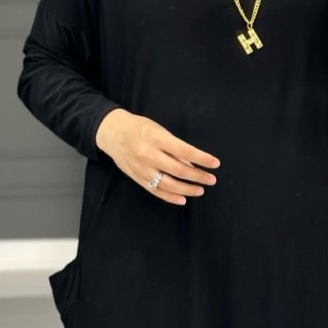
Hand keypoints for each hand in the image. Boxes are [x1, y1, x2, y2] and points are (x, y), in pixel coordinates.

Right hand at [95, 109, 220, 205]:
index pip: (184, 150)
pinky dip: (170, 197)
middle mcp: (147, 154)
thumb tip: (194, 164)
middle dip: (198, 176)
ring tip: (201, 190)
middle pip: (178, 169)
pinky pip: (155, 191)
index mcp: (156, 138)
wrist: (112, 133)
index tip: (216, 164)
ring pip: (167, 184)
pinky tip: (183, 199)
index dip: (202, 158)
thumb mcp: (160, 131)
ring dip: (187, 189)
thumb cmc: (141, 129)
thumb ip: (175, 147)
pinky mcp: (136, 178)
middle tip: (211, 179)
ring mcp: (141, 168)